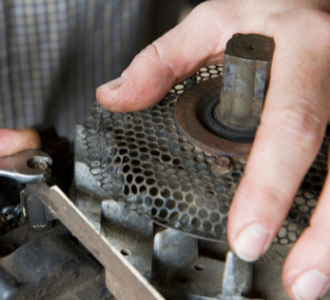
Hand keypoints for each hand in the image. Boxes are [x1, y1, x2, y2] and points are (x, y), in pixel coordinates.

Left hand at [96, 1, 329, 298]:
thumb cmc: (267, 8)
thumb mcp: (212, 21)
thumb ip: (162, 60)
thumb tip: (115, 96)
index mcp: (300, 50)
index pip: (288, 125)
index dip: (271, 185)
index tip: (247, 236)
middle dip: (325, 233)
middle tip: (296, 280)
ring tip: (315, 279)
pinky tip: (327, 241)